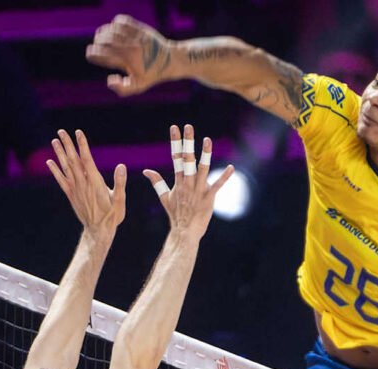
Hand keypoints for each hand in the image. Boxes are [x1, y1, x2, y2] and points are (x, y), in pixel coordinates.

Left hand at [47, 129, 126, 239]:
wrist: (98, 230)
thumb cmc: (112, 215)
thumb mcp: (120, 200)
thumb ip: (120, 183)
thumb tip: (121, 166)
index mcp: (95, 183)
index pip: (87, 160)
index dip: (82, 145)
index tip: (78, 133)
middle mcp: (83, 184)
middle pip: (73, 160)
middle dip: (67, 145)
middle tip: (61, 131)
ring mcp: (75, 189)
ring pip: (66, 168)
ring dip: (60, 153)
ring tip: (55, 141)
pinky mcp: (71, 195)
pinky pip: (61, 180)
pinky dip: (55, 170)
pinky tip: (49, 162)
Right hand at [86, 14, 173, 96]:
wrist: (170, 60)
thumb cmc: (151, 75)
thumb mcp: (137, 87)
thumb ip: (121, 89)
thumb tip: (109, 80)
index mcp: (127, 61)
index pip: (103, 54)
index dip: (93, 53)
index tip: (90, 54)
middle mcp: (130, 47)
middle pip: (105, 40)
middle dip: (97, 43)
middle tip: (96, 45)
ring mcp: (135, 36)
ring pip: (112, 29)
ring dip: (103, 32)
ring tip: (102, 36)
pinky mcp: (140, 28)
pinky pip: (122, 20)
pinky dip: (114, 23)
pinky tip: (114, 27)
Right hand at [144, 124, 233, 240]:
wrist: (184, 232)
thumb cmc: (175, 215)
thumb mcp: (164, 197)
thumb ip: (157, 182)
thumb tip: (146, 171)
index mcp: (178, 181)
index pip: (175, 157)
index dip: (175, 142)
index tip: (175, 127)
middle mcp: (188, 183)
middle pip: (187, 159)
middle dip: (187, 142)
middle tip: (188, 126)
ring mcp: (198, 190)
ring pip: (202, 169)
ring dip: (205, 154)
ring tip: (207, 140)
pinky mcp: (208, 198)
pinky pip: (217, 186)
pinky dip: (224, 177)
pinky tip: (231, 167)